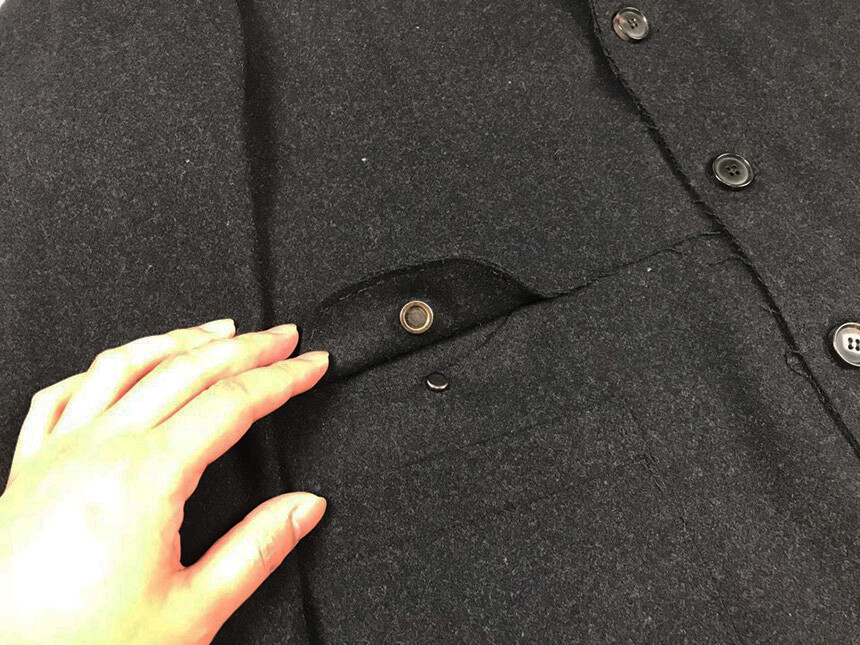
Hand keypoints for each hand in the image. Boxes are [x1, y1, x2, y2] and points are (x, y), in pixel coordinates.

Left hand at [0, 319, 328, 643]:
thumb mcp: (193, 612)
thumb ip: (257, 550)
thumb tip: (306, 506)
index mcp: (147, 478)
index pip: (234, 402)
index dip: (283, 378)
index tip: (312, 364)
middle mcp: (101, 450)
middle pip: (187, 369)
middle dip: (246, 346)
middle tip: (283, 337)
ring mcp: (60, 451)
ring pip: (126, 365)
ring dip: (180, 339)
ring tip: (217, 330)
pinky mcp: (29, 467)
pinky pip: (64, 392)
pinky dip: (105, 367)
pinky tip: (124, 366)